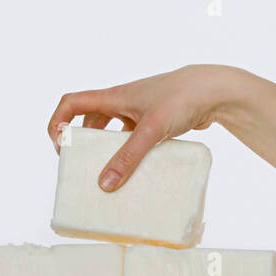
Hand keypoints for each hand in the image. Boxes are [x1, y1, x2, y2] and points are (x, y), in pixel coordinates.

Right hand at [47, 64, 238, 191]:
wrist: (216, 91)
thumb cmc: (182, 98)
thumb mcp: (151, 129)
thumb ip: (128, 157)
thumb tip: (105, 184)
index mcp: (113, 97)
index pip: (72, 103)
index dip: (59, 122)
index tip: (61, 146)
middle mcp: (123, 103)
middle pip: (91, 122)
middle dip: (84, 143)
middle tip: (85, 167)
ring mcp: (141, 112)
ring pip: (115, 133)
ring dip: (110, 151)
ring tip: (110, 173)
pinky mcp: (157, 123)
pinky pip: (136, 140)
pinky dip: (133, 154)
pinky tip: (139, 170)